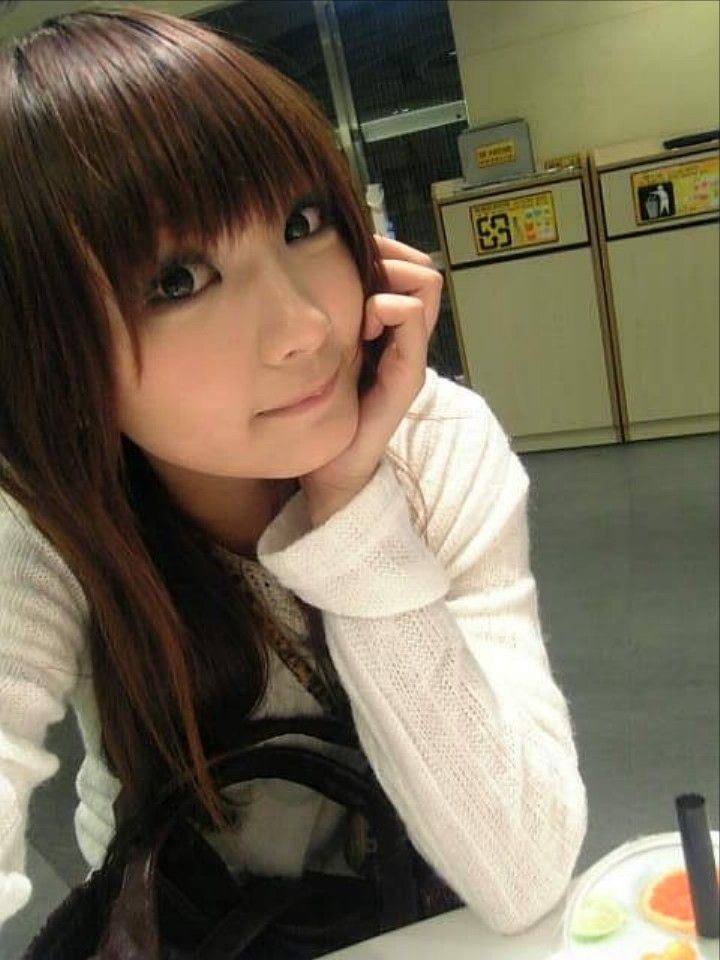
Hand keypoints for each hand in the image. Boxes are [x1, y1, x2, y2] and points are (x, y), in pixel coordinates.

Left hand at [300, 233, 442, 525]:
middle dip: (389, 258)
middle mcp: (403, 337)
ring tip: (361, 306)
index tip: (346, 258)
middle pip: (420, 269)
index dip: (381, 249)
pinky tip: (365, 323)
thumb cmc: (318, 409)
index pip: (404, 263)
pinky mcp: (406, 378)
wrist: (328, 467)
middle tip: (355, 277)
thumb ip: (321, 317)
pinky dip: (393, 310)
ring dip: (392, 280)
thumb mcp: (317, 351)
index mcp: (383, 328)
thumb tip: (300, 266)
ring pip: (424, 287)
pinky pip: (413, 325)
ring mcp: (408, 355)